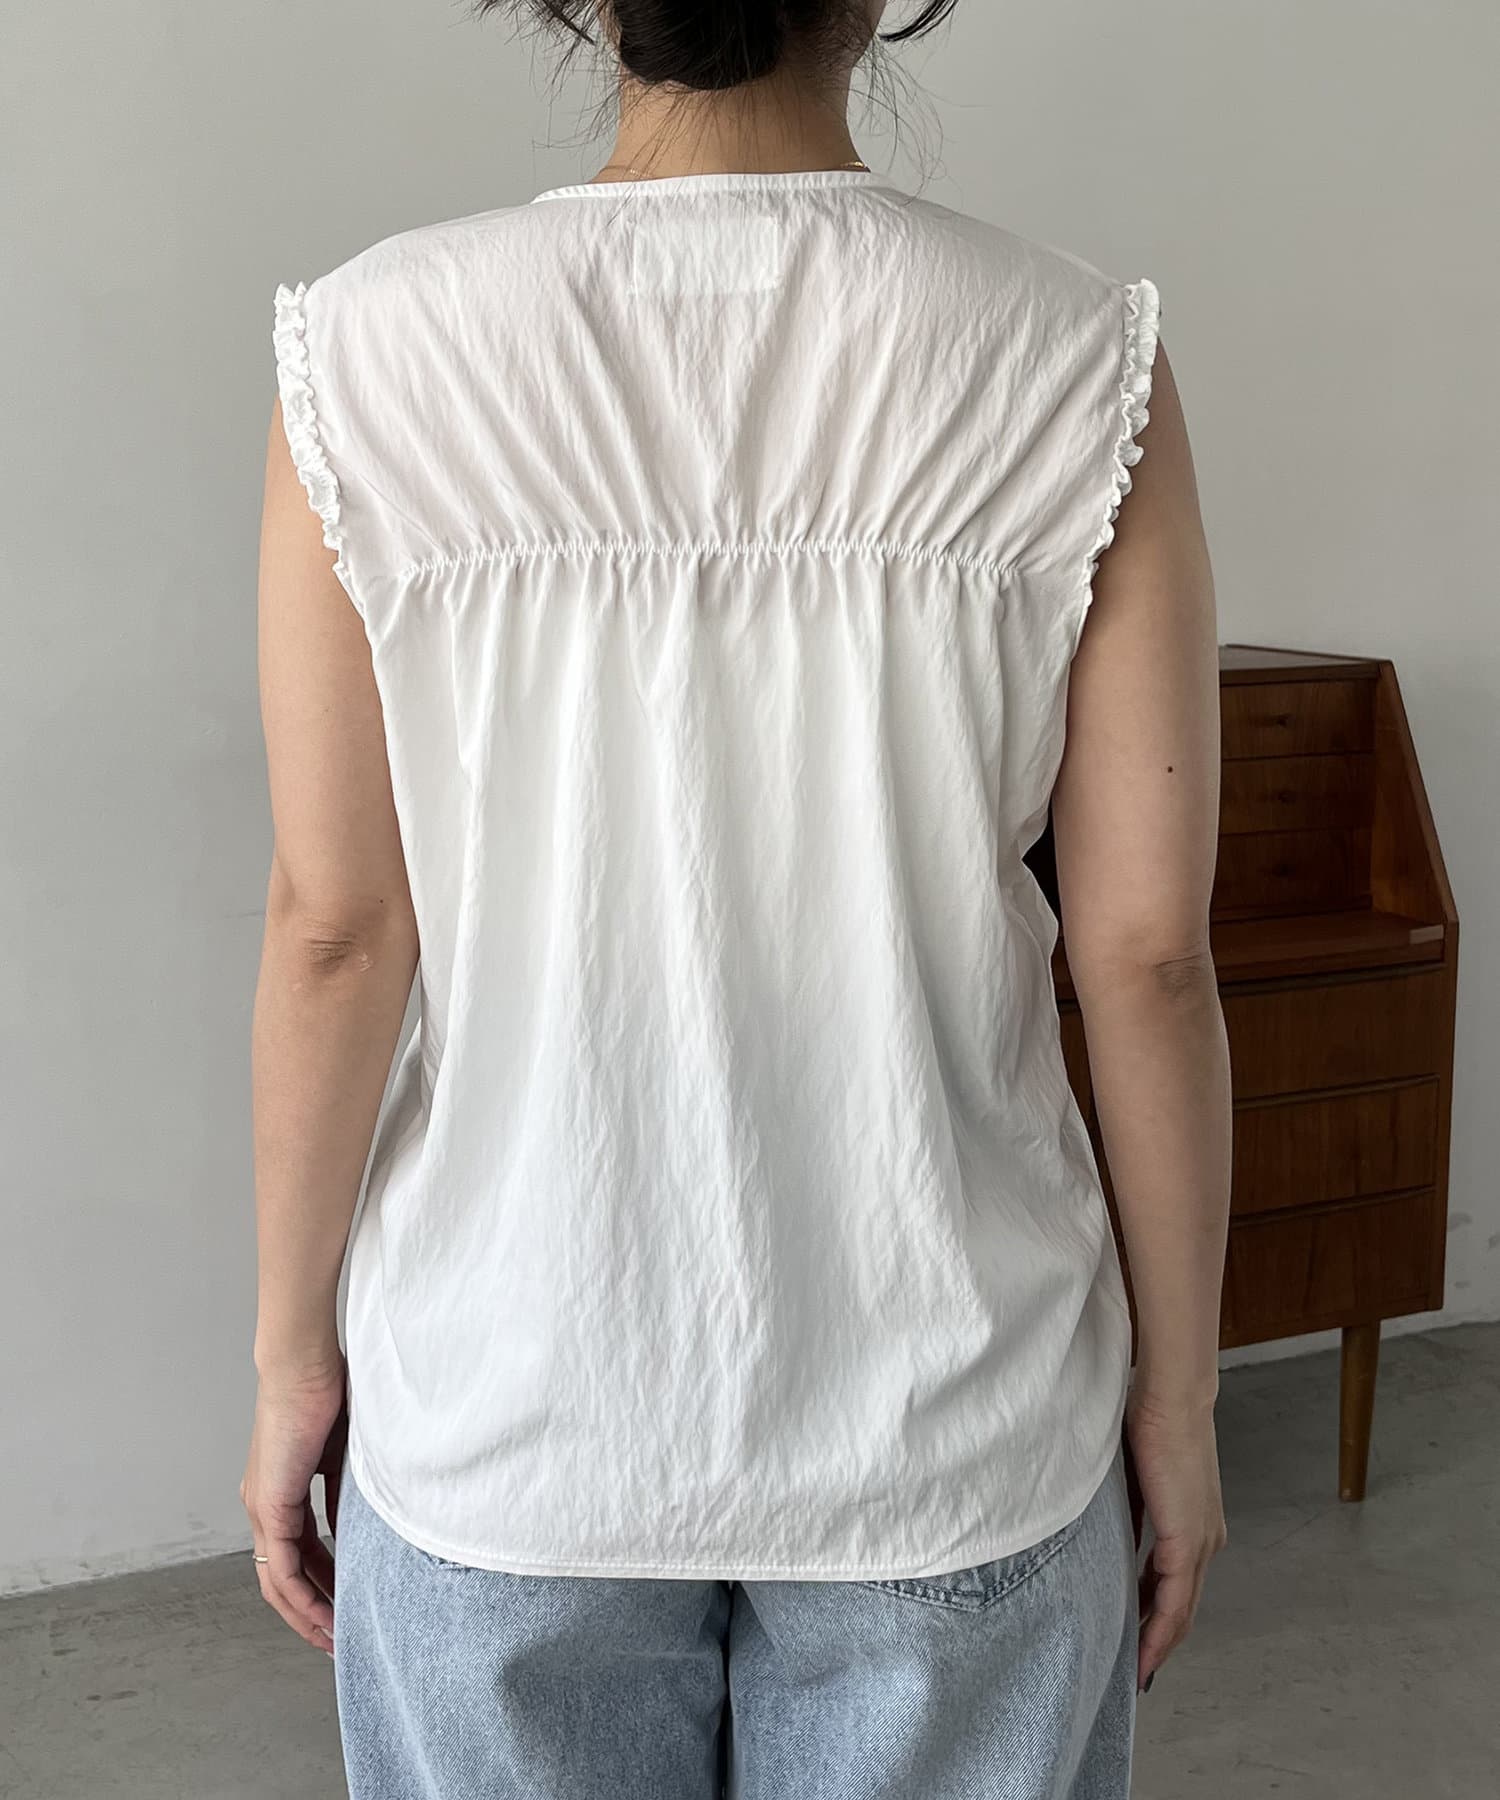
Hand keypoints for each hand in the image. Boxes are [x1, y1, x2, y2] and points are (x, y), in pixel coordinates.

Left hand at [241, 1355, 347, 1653]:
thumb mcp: (345, 1450)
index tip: (344, 1603)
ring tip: (332, 1639)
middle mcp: (264, 1506)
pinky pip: (284, 1568)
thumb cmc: (328, 1389)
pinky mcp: (269, 1506)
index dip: (320, 1583)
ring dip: (305, 1615)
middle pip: (282, 1578)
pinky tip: (324, 1615)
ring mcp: (263, 1508)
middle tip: (337, 1637)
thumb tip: (362, 1522)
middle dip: (311, 1612)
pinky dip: (303, 1597)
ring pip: (278, 1582)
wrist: (303, 1364)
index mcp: (280, 1490)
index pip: (297, 1552)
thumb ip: (348, 1486)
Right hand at [1124, 1388, 1227, 1692]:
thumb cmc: (1150, 1421)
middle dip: (1157, 1642)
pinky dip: (1158, 1631)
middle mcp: (1207, 1541)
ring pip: (1181, 1612)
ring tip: (1135, 1670)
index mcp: (1196, 1524)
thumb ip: (1130, 1512)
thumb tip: (1111, 1536)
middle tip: (1133, 1670)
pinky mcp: (1188, 1542)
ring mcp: (1201, 1543)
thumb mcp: (1135, 1477)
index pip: (1178, 1585)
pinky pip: (1173, 1602)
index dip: (1158, 1617)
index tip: (1136, 1640)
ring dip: (1158, 1643)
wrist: (1172, 1399)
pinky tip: (1142, 1651)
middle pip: (1183, 1609)